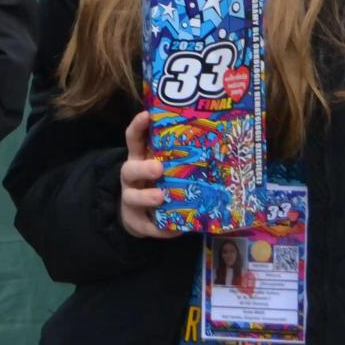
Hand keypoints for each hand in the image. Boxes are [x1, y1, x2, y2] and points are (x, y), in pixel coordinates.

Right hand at [119, 110, 180, 237]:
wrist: (139, 215)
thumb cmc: (157, 183)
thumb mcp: (163, 166)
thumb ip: (177, 157)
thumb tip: (215, 142)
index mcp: (138, 159)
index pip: (133, 139)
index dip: (138, 126)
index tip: (147, 115)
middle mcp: (131, 178)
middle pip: (128, 169)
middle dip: (142, 167)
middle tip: (158, 167)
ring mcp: (131, 200)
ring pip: (132, 197)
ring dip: (146, 196)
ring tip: (161, 197)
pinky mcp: (137, 222)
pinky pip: (147, 226)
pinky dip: (161, 229)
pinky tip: (175, 229)